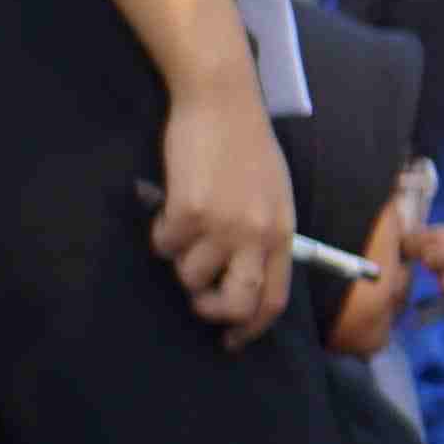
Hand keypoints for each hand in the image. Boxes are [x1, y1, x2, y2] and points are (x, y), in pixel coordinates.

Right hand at [156, 84, 294, 335]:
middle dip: (211, 310)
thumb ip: (263, 234)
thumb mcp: (274, 195)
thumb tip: (244, 273)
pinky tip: (170, 204)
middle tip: (198, 299)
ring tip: (186, 224)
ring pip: (188, 275)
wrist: (223, 103)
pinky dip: (161, 230)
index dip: (251, 328)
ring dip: (180, 257)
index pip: (273, 299)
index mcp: (282, 233)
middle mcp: (257, 236)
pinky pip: (164, 244)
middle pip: (235, 303)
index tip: (233, 340)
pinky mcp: (188, 213)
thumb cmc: (247, 147)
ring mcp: (223, 226)